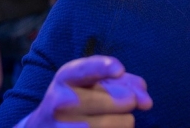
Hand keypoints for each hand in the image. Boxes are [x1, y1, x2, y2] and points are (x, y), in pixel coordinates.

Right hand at [24, 55, 151, 127]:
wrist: (43, 127)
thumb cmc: (77, 99)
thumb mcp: (92, 82)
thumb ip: (123, 82)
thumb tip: (146, 102)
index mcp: (67, 77)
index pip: (87, 69)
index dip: (104, 68)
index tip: (119, 70)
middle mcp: (62, 102)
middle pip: (124, 100)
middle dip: (128, 101)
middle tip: (113, 104)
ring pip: (126, 122)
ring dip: (126, 121)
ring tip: (109, 119)